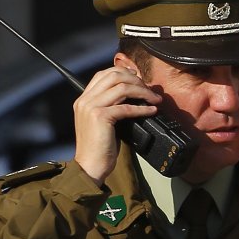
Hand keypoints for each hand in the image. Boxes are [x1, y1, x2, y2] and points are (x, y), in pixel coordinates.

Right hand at [72, 67, 161, 184]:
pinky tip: (151, 110)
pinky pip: (126, 107)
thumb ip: (109, 106)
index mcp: (83, 99)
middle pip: (114, 76)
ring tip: (154, 99)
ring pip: (122, 88)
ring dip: (142, 92)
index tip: (138, 78)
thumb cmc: (98, 147)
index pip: (103, 74)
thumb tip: (133, 95)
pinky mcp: (100, 117)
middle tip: (149, 90)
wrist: (89, 166)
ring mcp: (91, 107)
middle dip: (135, 80)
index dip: (123, 72)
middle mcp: (85, 100)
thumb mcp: (101, 121)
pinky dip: (142, 108)